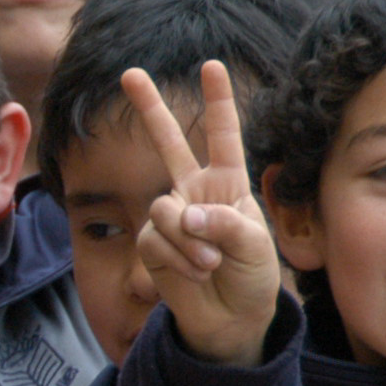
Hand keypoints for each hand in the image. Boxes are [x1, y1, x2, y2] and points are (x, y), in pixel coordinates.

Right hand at [127, 61, 283, 365]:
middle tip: (130, 73)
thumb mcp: (255, 246)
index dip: (218, 102)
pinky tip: (195, 273)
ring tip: (210, 264)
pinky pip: (157, 240)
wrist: (230, 320)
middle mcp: (194, 193)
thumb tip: (183, 214)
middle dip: (149, 109)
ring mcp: (171, 217)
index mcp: (227, 184)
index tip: (211, 66)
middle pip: (169, 144)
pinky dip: (180, 258)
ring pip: (166, 211)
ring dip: (191, 242)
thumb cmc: (251, 277)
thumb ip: (223, 223)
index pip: (223, 136)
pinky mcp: (152, 244)